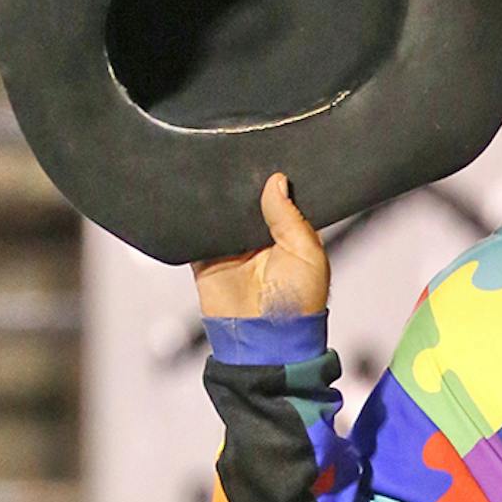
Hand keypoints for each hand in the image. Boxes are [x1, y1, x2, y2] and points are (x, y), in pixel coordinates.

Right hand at [191, 173, 329, 319]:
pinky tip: (197, 203)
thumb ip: (290, 216)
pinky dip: (194, 219)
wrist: (263, 337)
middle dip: (244, 187)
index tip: (266, 163)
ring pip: (222, 212)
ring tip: (218, 180)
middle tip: (238, 167)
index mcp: (290, 235)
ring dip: (219, 201)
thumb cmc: (295, 305)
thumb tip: (277, 181)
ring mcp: (233, 247)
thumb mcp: (307, 253)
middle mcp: (261, 238)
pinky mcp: (206, 258)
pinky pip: (197, 232)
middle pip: (248, 201)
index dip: (274, 181)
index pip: (280, 198)